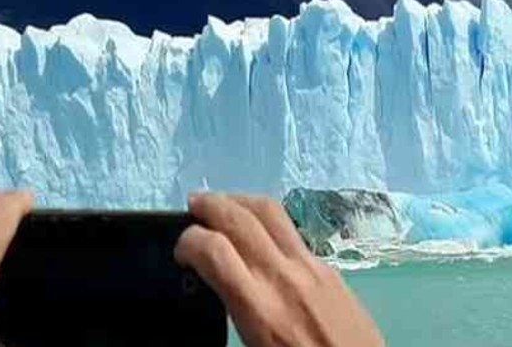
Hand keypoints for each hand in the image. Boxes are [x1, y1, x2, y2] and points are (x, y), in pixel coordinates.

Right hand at [175, 193, 385, 346]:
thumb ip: (234, 310)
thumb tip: (215, 285)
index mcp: (259, 308)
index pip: (214, 251)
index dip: (188, 241)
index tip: (181, 251)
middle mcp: (284, 276)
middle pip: (241, 218)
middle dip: (210, 205)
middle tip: (193, 206)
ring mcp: (311, 266)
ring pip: (271, 212)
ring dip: (240, 201)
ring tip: (222, 205)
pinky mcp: (330, 268)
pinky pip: (293, 231)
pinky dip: (267, 220)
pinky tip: (259, 232)